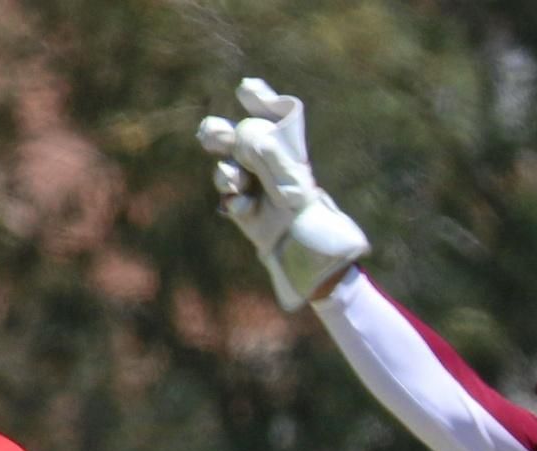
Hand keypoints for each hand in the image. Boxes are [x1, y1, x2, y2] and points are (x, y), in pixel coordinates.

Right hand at [196, 77, 369, 310]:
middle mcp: (274, 172)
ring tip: (232, 181)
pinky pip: (229, 200)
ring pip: (229, 169)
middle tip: (215, 135)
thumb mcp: (300, 194)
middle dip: (221, 133)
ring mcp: (260, 193)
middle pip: (239, 140)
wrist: (320, 274)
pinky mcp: (248, 218)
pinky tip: (241, 207)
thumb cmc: (322, 232)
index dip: (262, 99)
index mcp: (294, 158)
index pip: (278, 119)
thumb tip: (250, 132)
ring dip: (223, 169)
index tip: (248, 90)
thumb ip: (275, 163)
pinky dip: (231, 199)